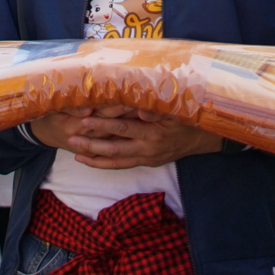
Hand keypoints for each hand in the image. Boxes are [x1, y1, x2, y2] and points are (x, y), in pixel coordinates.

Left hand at [32, 107, 220, 168]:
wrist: (203, 138)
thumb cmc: (186, 118)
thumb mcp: (175, 110)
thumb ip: (155, 109)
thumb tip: (140, 110)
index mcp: (154, 132)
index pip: (123, 127)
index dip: (103, 124)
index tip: (85, 119)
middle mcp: (148, 147)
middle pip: (115, 146)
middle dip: (92, 142)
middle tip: (71, 137)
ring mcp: (146, 157)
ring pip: (116, 159)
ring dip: (94, 156)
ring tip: (74, 151)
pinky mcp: (146, 162)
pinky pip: (121, 165)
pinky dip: (103, 164)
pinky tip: (86, 160)